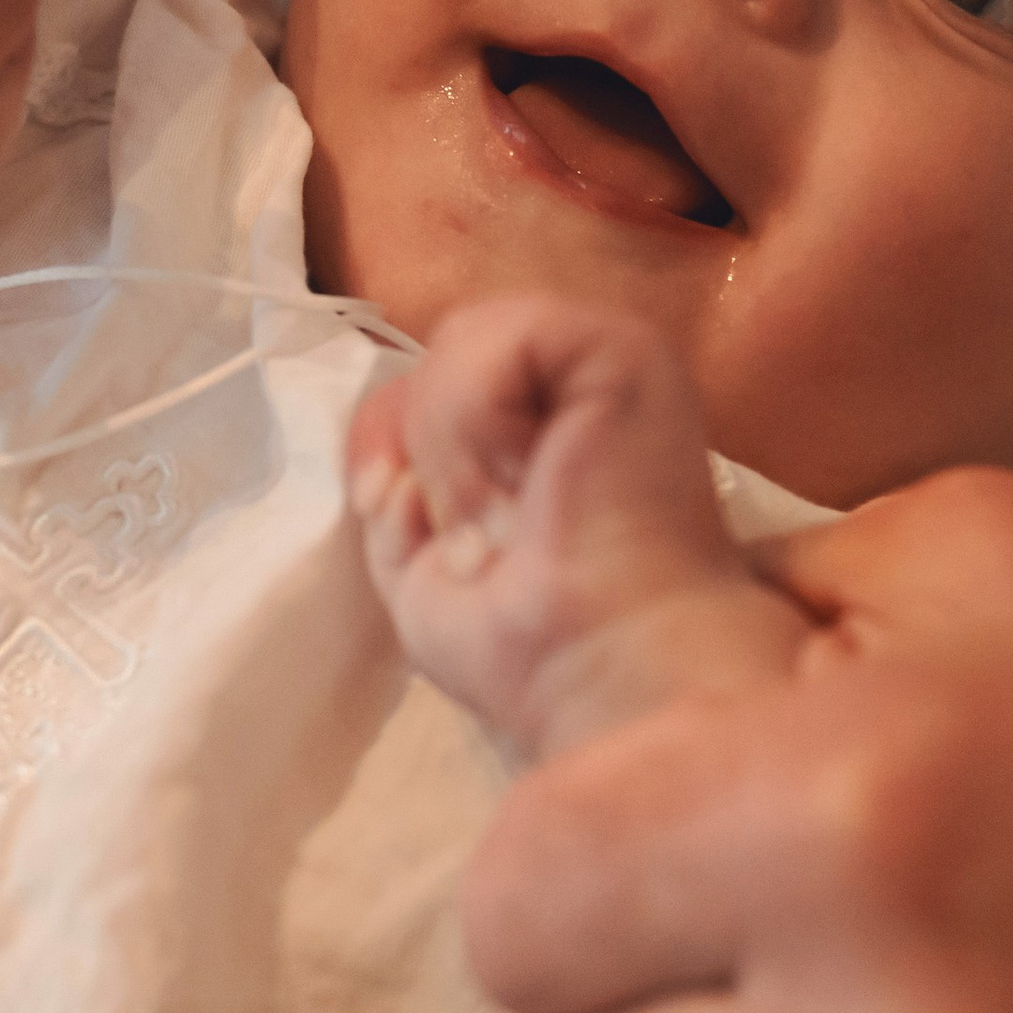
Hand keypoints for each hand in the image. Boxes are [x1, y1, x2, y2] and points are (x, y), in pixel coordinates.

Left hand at [350, 297, 803, 759]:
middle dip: (418, 442)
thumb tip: (391, 461)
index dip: (390, 436)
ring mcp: (608, 352)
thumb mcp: (419, 565)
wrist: (609, 671)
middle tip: (462, 534)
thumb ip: (394, 491)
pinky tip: (523, 484)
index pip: (432, 377)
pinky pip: (499, 341)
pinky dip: (477, 423)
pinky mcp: (623, 347)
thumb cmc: (535, 645)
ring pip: (462, 340)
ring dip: (452, 445)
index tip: (389, 512)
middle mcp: (578, 377)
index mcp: (545, 419)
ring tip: (501, 518)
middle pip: (442, 353)